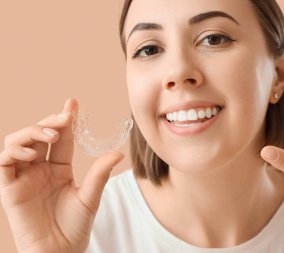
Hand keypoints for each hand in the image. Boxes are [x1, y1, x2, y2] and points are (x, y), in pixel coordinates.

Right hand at [0, 98, 123, 252]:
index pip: (62, 138)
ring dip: (32, 132)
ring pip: (18, 141)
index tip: (73, 102)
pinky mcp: (9, 187)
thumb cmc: (74, 228)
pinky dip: (15, 151)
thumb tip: (118, 152)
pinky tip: (33, 153)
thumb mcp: (90, 197)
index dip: (65, 120)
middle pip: (40, 134)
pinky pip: (4, 161)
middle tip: (65, 118)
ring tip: (51, 135)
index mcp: (59, 168)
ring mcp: (24, 176)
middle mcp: (40, 168)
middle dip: (50, 121)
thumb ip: (100, 174)